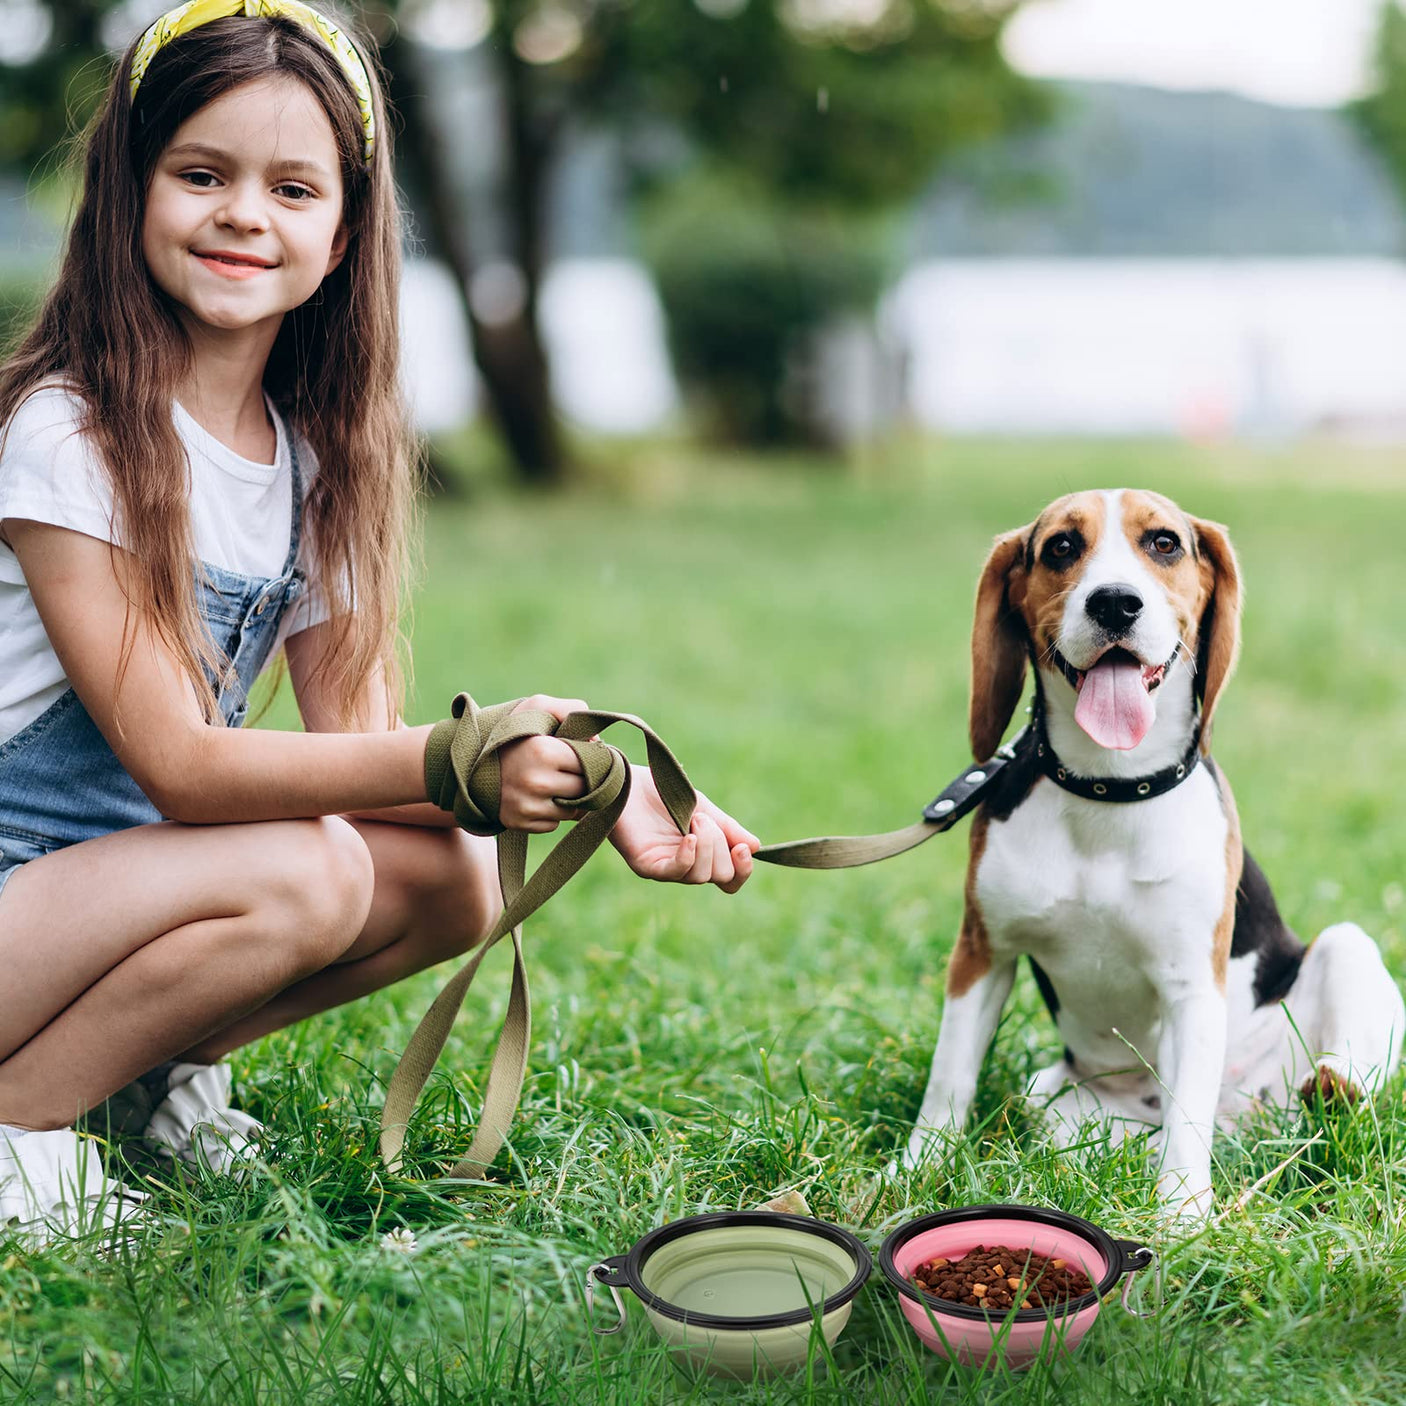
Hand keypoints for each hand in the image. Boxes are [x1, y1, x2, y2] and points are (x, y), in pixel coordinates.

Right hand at [497, 695, 589, 831]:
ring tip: (548, 782)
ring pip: (572, 811)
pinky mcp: (519, 823)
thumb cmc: (512, 732)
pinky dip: (549, 814)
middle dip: (579, 780)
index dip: (587, 758)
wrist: (469, 762)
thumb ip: (572, 710)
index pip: (589, 763)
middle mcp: (536, 781)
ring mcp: (527, 805)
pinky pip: (553, 824)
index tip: (576, 753)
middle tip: (563, 769)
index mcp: (544, 751)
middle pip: (584, 790)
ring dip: (566, 799)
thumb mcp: (537, 706)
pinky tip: (535, 797)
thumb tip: (597, 742)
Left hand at [609, 765, 759, 892]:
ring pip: (701, 876)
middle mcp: (686, 867)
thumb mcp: (703, 807)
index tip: (744, 847)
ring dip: (706, 844)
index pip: (730, 879)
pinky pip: (675, 872)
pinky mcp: (647, 865)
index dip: (743, 869)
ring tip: (694, 818)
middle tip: (702, 818)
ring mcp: (666, 868)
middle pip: (721, 876)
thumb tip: (756, 847)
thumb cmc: (662, 792)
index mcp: (702, 855)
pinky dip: (688, 856)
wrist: (627, 780)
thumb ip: (727, 828)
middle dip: (721, 845)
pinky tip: (688, 837)